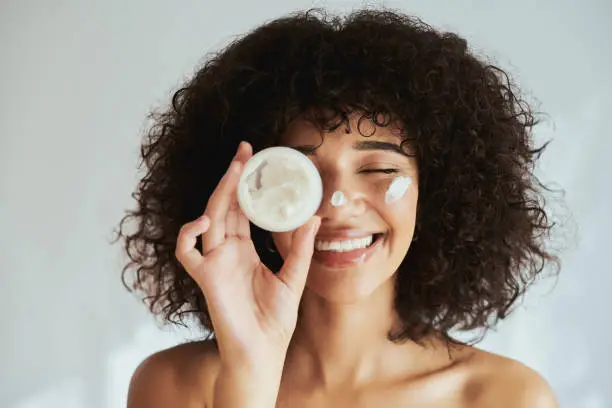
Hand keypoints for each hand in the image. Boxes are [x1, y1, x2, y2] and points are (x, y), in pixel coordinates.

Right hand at [175, 141, 319, 364]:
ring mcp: (214, 262)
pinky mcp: (206, 277)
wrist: (263, 351)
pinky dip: (188, 234)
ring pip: (209, 218)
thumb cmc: (274, 320)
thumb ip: (300, 249)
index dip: (246, 186)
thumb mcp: (294, 278)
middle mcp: (227, 251)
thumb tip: (314, 219)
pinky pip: (186, 252)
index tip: (256, 162)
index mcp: (244, 250)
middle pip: (225, 206)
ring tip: (234, 170)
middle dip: (232, 177)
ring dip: (220, 193)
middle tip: (244, 152)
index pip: (242, 210)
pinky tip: (206, 220)